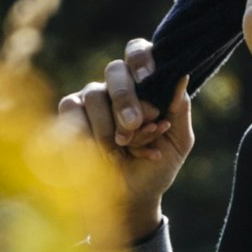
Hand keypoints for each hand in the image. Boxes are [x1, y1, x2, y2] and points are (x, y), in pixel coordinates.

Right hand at [58, 39, 193, 242]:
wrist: (130, 199)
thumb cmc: (156, 166)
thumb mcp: (177, 141)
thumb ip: (179, 109)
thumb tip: (180, 76)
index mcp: (144, 84)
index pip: (139, 53)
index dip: (142, 60)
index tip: (148, 79)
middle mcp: (117, 86)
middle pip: (115, 69)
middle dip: (124, 97)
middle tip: (132, 125)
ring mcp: (91, 98)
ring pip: (94, 94)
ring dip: (108, 127)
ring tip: (118, 152)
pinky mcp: (70, 114)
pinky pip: (71, 108)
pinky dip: (85, 133)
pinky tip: (95, 152)